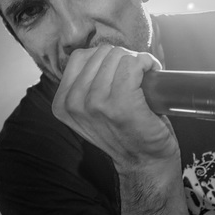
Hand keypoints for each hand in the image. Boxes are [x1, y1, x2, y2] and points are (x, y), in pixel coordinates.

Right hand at [53, 45, 178, 169]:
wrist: (144, 162)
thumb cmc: (124, 133)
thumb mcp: (90, 112)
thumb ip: (84, 85)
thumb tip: (99, 52)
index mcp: (62, 103)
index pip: (80, 57)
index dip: (104, 59)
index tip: (119, 72)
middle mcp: (74, 103)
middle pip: (101, 53)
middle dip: (122, 58)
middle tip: (135, 76)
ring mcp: (96, 104)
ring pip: (118, 56)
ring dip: (137, 61)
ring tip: (144, 77)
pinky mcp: (121, 104)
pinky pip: (133, 64)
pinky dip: (146, 63)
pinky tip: (151, 72)